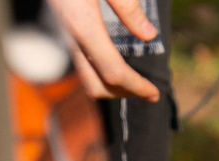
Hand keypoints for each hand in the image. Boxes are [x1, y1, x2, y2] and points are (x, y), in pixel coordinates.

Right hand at [43, 0, 162, 101]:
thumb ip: (127, 8)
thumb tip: (149, 35)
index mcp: (83, 26)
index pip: (113, 72)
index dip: (136, 87)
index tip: (155, 93)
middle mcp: (70, 38)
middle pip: (95, 86)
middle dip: (122, 94)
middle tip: (147, 92)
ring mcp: (64, 37)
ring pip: (85, 77)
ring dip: (110, 86)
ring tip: (134, 82)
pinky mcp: (62, 32)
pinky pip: (81, 62)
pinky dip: (100, 72)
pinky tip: (114, 61)